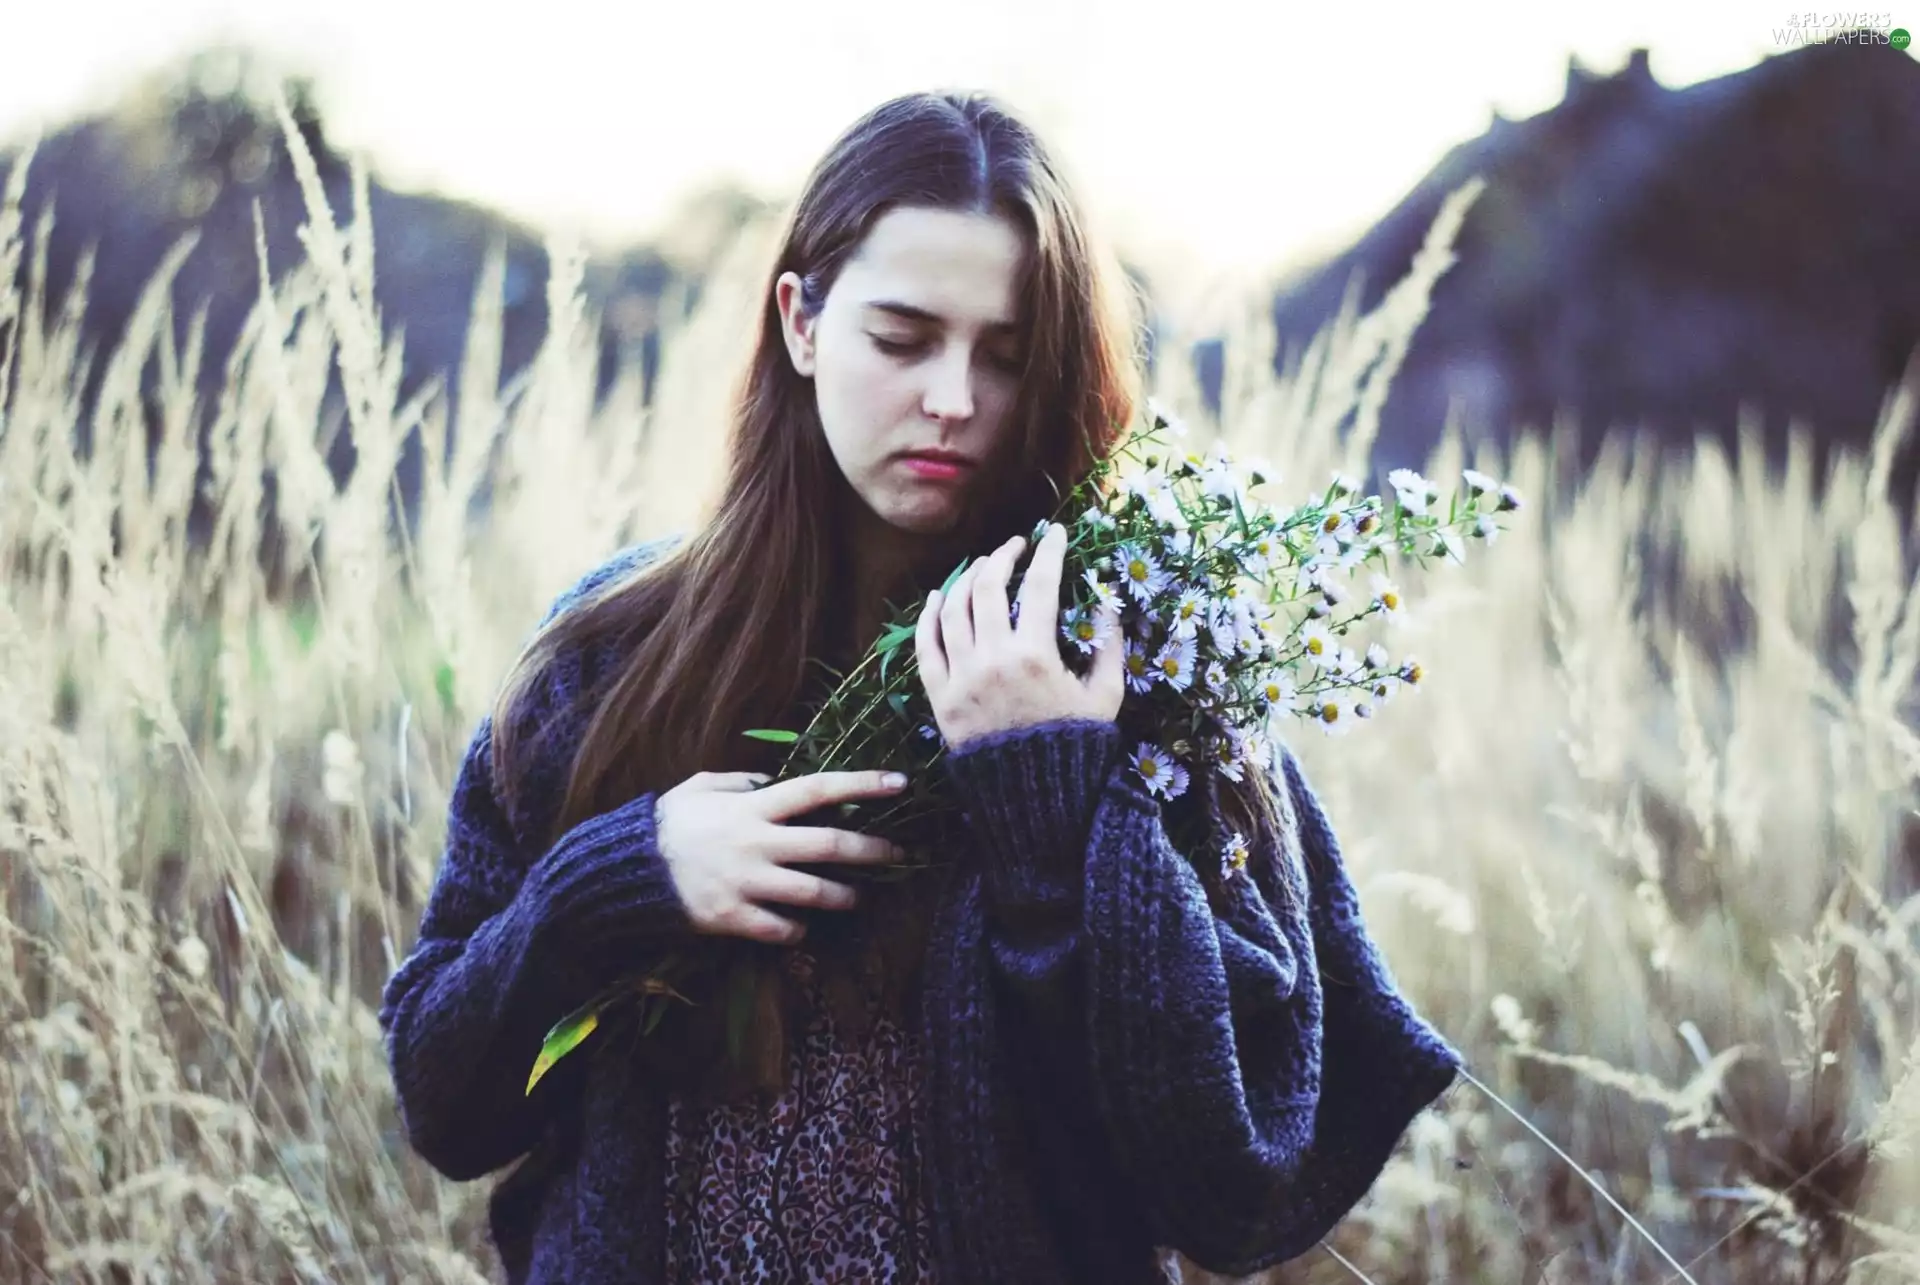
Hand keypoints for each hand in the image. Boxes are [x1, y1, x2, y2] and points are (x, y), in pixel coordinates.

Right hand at [654, 769, 910, 943]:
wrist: (626, 870)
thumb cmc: (668, 823)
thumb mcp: (703, 786)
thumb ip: (743, 780)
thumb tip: (775, 778)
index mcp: (753, 807)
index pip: (818, 789)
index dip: (861, 784)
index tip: (900, 783)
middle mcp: (757, 843)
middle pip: (830, 846)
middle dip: (872, 850)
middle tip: (899, 853)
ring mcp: (747, 883)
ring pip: (815, 893)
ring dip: (845, 896)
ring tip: (857, 896)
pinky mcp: (734, 918)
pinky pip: (782, 930)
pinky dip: (798, 929)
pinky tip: (802, 925)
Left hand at [915, 521, 1125, 749]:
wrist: (1034, 796)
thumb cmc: (1075, 743)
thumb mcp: (1106, 696)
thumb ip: (1109, 647)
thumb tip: (1107, 604)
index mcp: (1035, 656)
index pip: (1039, 585)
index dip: (1048, 552)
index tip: (1053, 533)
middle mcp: (993, 660)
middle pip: (987, 588)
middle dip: (1002, 557)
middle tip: (1015, 547)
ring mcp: (961, 677)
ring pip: (952, 610)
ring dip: (966, 579)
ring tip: (982, 567)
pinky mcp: (939, 696)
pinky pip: (925, 646)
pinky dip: (928, 615)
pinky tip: (939, 596)